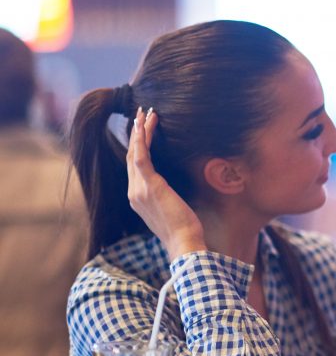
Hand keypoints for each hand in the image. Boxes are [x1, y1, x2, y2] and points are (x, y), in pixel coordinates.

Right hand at [126, 108, 206, 258]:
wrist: (184, 242)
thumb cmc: (184, 230)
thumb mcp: (172, 210)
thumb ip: (167, 197)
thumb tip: (174, 188)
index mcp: (137, 198)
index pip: (134, 166)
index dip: (137, 147)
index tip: (143, 131)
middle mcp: (133, 192)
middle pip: (131, 155)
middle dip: (136, 134)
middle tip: (141, 114)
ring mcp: (138, 189)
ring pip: (134, 152)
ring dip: (140, 131)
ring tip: (145, 113)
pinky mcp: (149, 186)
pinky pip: (141, 156)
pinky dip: (143, 139)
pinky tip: (146, 124)